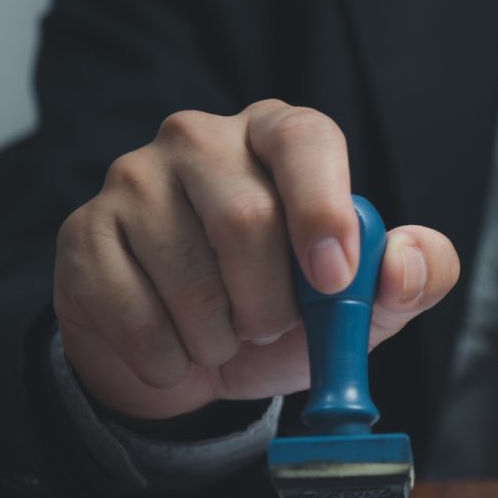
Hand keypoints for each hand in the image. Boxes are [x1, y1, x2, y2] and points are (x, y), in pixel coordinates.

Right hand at [54, 100, 459, 421]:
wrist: (193, 361)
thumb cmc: (287, 312)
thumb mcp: (363, 302)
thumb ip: (413, 277)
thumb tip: (406, 262)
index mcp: (281, 136)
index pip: (305, 139)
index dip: (322, 209)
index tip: (335, 279)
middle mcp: (202, 138)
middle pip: (245, 217)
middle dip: (272, 302)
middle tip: (272, 328)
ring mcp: (134, 178)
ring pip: (188, 275)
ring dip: (221, 337)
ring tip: (226, 337)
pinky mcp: (84, 231)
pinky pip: (132, 311)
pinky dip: (170, 357)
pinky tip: (178, 351)